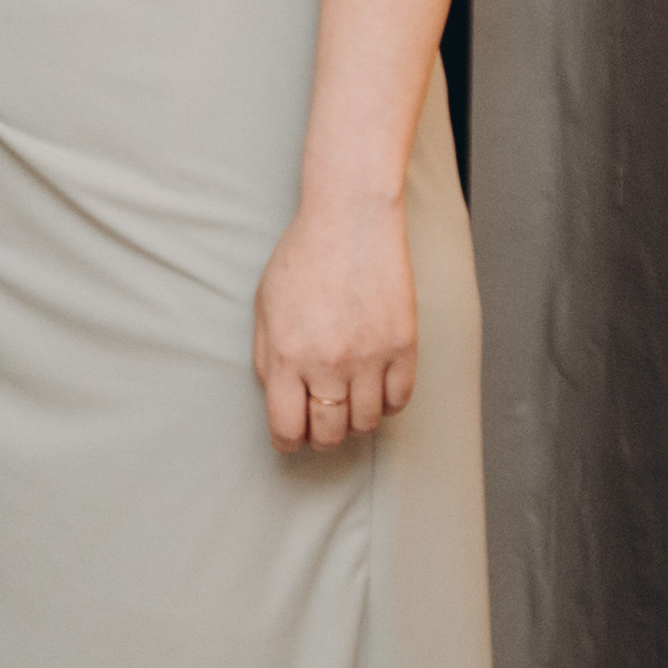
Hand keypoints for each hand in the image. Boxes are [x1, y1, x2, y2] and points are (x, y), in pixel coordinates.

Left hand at [251, 195, 417, 452]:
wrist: (351, 225)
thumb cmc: (302, 260)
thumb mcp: (264, 307)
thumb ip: (266, 356)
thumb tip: (277, 399)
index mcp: (285, 354)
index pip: (286, 425)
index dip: (287, 442)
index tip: (289, 441)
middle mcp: (327, 363)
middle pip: (329, 432)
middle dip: (320, 438)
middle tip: (319, 431)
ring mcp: (369, 358)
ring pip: (367, 423)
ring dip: (354, 425)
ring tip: (346, 412)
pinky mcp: (404, 349)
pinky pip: (399, 401)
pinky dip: (387, 406)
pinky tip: (375, 394)